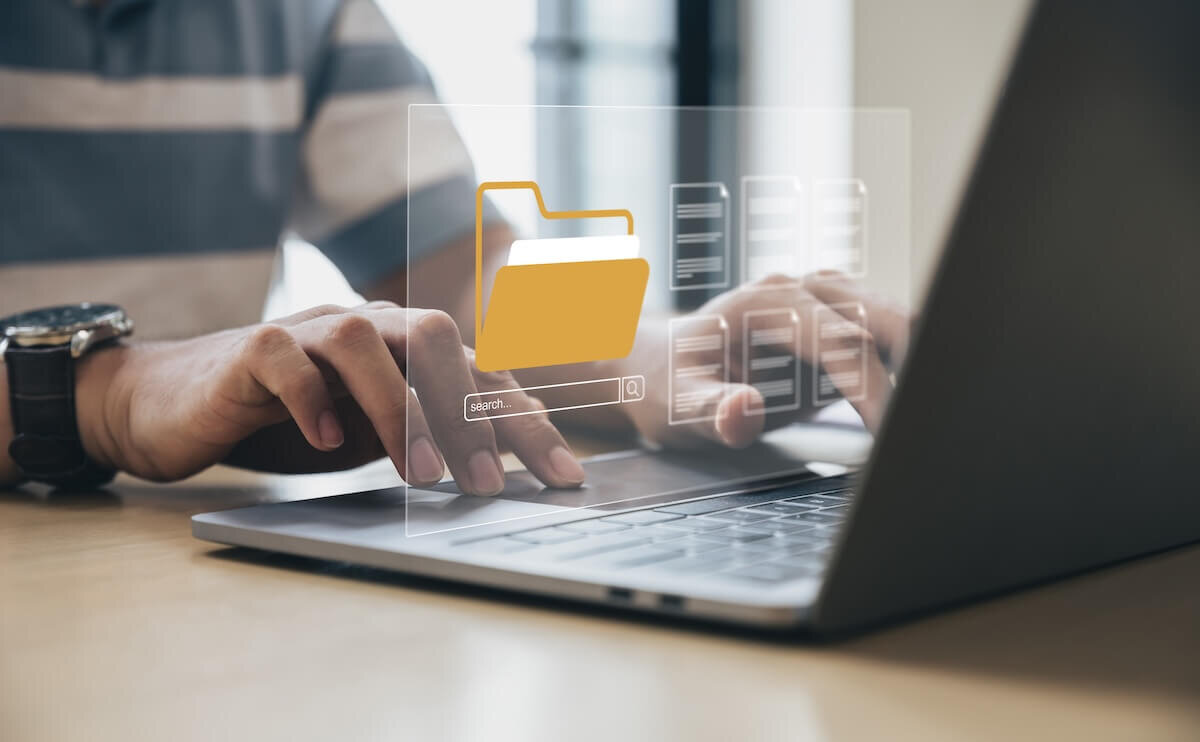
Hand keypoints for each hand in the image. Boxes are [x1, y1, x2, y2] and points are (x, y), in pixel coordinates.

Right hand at [78, 302, 584, 493]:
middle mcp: (369, 325)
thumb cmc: (294, 420)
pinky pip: (284, 357)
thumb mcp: (377, 430)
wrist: (183, 403)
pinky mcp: (250, 349)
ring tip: (418, 476)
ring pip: (367, 339)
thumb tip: (508, 456)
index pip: (481, 372)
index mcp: (408, 346)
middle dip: (469, 412)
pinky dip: (312, 398)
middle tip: (488, 485)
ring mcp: (309, 330)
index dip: (526, 422)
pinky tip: (329, 444)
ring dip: (400, 409)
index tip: (563, 478)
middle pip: (436, 339)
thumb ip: (434, 429)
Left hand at [618, 272, 910, 447]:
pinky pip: (890, 347)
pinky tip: (901, 415)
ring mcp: (830, 306)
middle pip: (889, 318)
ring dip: (916, 371)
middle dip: (915, 370)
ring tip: (917, 427)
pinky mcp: (843, 330)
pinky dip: (905, 377)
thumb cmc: (668, 382)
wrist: (662, 367)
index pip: (843, 342)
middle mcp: (807, 292)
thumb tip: (742, 412)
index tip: (888, 434)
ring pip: (900, 326)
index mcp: (770, 301)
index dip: (874, 390)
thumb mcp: (675, 403)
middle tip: (919, 429)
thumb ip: (709, 410)